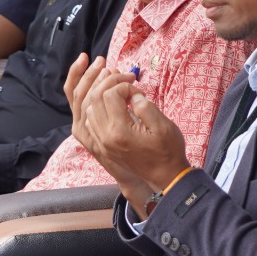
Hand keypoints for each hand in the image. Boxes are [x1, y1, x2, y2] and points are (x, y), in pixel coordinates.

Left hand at [74, 65, 189, 211]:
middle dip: (108, 83)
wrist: (166, 177)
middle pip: (94, 99)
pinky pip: (90, 122)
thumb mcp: (163, 125)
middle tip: (123, 78)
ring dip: (100, 94)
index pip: (110, 95)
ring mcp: (102, 142)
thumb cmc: (168, 151)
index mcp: (120, 131)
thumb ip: (145, 106)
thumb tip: (132, 95)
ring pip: (88, 109)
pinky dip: (96, 108)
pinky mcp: (103, 146)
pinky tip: (109, 103)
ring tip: (114, 86)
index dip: (123, 85)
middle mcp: (105, 137)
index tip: (137, 88)